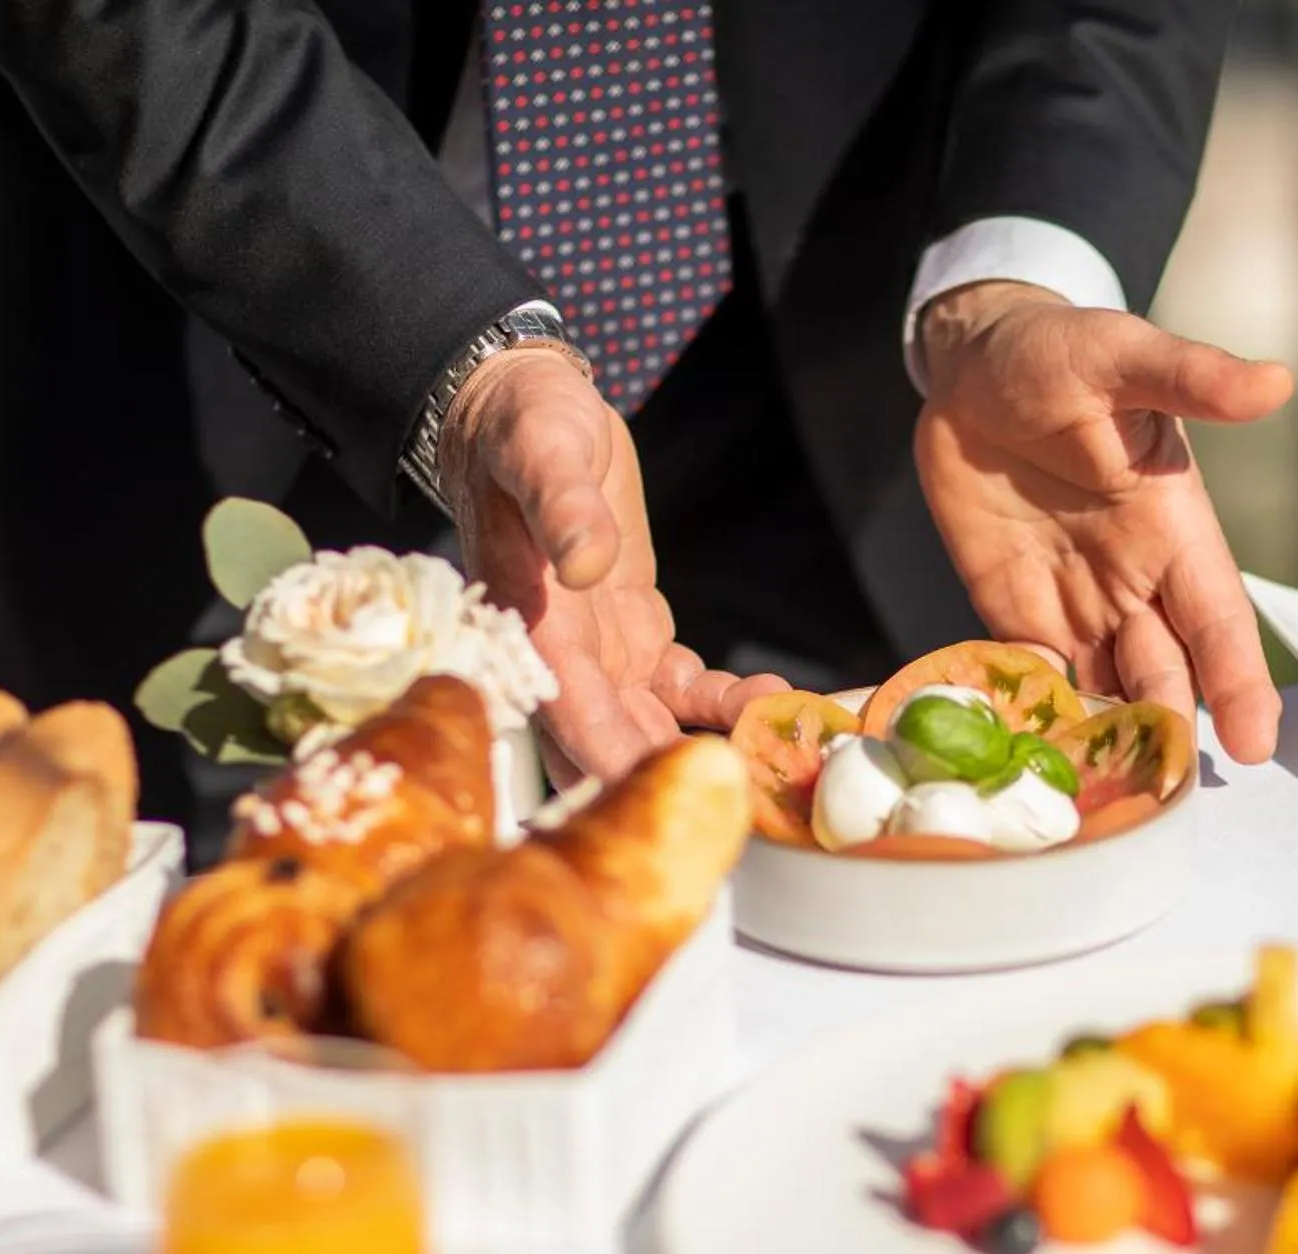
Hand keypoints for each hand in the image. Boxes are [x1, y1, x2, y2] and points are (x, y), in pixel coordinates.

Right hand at [441, 348, 785, 779]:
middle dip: (666, 781)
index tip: (663, 798)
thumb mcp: (543, 449)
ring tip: (775, 743)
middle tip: (745, 799)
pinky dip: (722, 706)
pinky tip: (768, 700)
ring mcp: (603, 655)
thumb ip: (564, 504)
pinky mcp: (636, 638)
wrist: (527, 410)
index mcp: (533, 625)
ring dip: (708, 748)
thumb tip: (585, 560)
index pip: (569, 717)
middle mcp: (564, 657)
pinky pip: (680, 693)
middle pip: (609, 748)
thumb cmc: (522, 425)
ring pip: (652, 731)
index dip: (612, 763)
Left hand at [914, 281, 1294, 762]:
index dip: (1238, 681)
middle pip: (1165, 671)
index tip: (1256, 744)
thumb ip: (1191, 377)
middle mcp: (1133, 579)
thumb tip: (1274, 383)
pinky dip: (1039, 717)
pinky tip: (1035, 757)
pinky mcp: (1013, 610)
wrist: (971, 366)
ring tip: (1107, 795)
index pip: (1218, 619)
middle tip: (1169, 789)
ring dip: (1108, 738)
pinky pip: (1033, 677)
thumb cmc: (1060, 352)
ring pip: (1106, 688)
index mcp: (1174, 529)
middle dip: (1170, 730)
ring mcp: (1073, 602)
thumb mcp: (1123, 354)